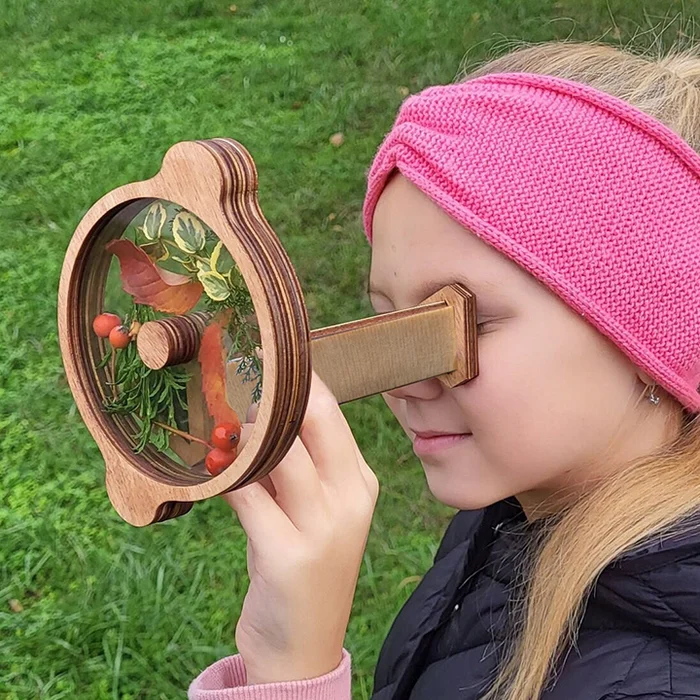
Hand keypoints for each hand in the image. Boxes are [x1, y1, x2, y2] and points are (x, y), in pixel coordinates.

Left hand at [223, 369, 379, 684]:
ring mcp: (324, 528)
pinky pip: (248, 494)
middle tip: (235, 368)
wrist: (303, 644)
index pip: (331, 411)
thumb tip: (254, 416)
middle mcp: (350, 498)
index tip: (265, 356)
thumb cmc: (302, 566)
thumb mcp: (311, 511)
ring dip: (244, 430)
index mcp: (361, 482)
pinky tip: (210, 466)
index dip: (299, 378)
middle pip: (314, 419)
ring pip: (281, 451)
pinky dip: (227, 473)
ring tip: (218, 416)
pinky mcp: (288, 555)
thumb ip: (293, 467)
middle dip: (273, 391)